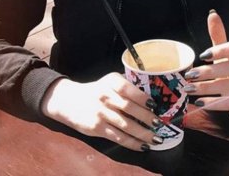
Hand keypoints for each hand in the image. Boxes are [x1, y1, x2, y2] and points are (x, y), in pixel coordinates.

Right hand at [41, 72, 164, 150]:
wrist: (70, 101)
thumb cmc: (96, 91)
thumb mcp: (109, 82)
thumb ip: (126, 87)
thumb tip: (150, 99)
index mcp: (111, 81)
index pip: (127, 88)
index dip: (142, 97)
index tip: (154, 105)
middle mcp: (105, 96)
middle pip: (129, 108)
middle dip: (146, 118)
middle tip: (159, 124)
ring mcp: (101, 113)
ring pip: (126, 125)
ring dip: (143, 133)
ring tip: (156, 138)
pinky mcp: (97, 128)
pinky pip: (118, 137)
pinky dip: (132, 143)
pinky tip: (142, 146)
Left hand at [184, 10, 228, 121]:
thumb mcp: (227, 55)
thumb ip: (219, 36)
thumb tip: (212, 14)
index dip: (220, 50)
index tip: (202, 55)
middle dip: (207, 72)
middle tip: (189, 75)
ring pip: (228, 86)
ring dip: (206, 88)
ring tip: (189, 89)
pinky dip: (214, 103)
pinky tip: (200, 102)